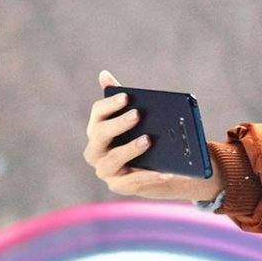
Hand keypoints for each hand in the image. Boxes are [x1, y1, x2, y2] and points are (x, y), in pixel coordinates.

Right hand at [84, 69, 224, 202]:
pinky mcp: (118, 186)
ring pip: (113, 158)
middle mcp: (94, 150)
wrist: (150, 170)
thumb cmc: (138, 138)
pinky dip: (149, 175)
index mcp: (96, 129)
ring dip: (130, 149)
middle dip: (118, 124)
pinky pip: (133, 181)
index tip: (126, 96)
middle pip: (100, 134)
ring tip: (148, 140)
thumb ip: (121, 99)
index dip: (110, 104)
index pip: (97, 113)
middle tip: (137, 115)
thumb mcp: (134, 120)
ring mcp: (104, 170)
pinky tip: (166, 170)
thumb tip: (104, 74)